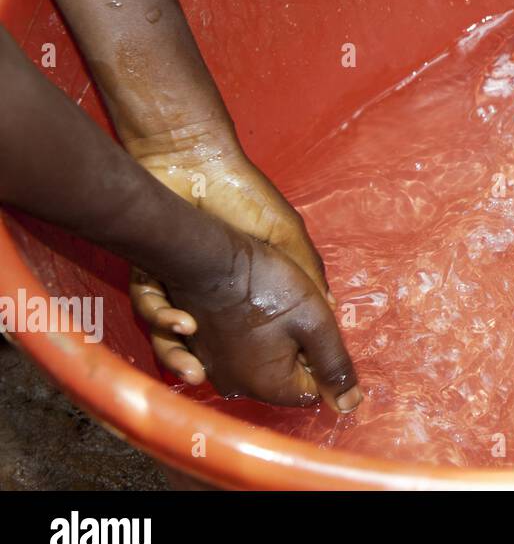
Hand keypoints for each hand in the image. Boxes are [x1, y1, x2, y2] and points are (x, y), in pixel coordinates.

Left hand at [124, 118, 331, 384]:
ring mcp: (180, 285)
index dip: (259, 355)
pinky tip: (179, 324)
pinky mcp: (152, 274)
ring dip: (178, 353)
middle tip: (215, 381)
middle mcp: (212, 292)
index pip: (253, 330)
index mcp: (249, 286)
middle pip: (204, 339)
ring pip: (171, 334)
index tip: (270, 377)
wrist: (195, 162)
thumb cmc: (247, 197)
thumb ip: (306, 272)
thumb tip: (332, 313)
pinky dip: (162, 320)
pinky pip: (150, 307)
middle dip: (206, 364)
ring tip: (192, 368)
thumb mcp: (287, 235)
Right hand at [161, 226, 360, 410]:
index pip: (311, 389)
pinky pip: (241, 353)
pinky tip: (253, 308)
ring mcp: (213, 369)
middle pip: (285, 378)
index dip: (321, 358)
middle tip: (297, 314)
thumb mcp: (315, 322)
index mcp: (265, 387)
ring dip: (278, 341)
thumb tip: (349, 405)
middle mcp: (235, 387)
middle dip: (299, 351)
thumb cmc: (266, 287)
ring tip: (274, 307)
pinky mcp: (202, 350)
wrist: (209, 257)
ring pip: (263, 364)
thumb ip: (335, 365)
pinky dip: (253, 336)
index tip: (314, 327)